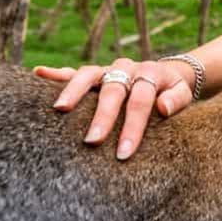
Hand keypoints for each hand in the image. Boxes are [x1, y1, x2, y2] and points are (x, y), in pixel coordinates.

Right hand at [33, 58, 194, 159]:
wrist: (166, 73)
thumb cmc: (173, 91)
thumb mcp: (183, 94)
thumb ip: (177, 100)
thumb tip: (163, 108)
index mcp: (151, 74)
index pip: (141, 101)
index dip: (133, 126)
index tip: (124, 152)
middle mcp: (127, 68)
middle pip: (113, 90)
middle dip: (103, 116)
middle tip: (92, 141)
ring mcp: (108, 69)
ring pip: (88, 75)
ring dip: (73, 90)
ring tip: (60, 109)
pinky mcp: (95, 73)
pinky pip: (74, 71)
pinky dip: (56, 73)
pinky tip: (38, 73)